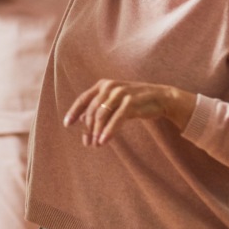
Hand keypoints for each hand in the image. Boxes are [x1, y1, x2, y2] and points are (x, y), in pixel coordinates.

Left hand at [62, 79, 196, 146]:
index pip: (83, 99)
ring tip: (95, 144)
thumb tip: (83, 122)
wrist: (161, 97)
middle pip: (92, 110)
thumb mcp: (115, 103)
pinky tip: (104, 141)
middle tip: (88, 143)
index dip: (74, 112)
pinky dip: (109, 131)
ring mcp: (121, 93)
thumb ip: (100, 109)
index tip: (67, 125)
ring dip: (97, 131)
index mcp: (103, 85)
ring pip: (102, 115)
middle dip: (88, 128)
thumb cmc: (136, 101)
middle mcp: (110, 86)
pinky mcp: (131, 102)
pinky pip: (116, 118)